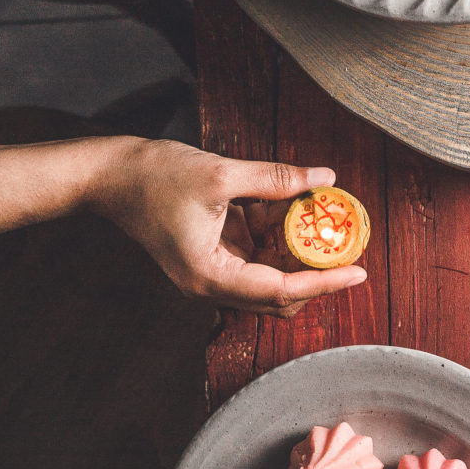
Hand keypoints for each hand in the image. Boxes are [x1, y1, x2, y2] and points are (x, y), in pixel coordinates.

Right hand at [89, 142, 367, 313]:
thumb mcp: (222, 175)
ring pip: (270, 272)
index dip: (324, 283)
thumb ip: (276, 180)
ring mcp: (211, 271)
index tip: (358, 272)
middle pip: (278, 293)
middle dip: (315, 269)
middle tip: (349, 241)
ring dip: (296, 247)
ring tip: (323, 215)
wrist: (111, 177)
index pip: (280, 290)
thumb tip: (324, 180)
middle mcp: (211, 284)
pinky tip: (292, 206)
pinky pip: (255, 253)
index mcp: (210, 276)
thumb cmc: (155, 178)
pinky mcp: (212, 254)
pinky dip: (277, 234)